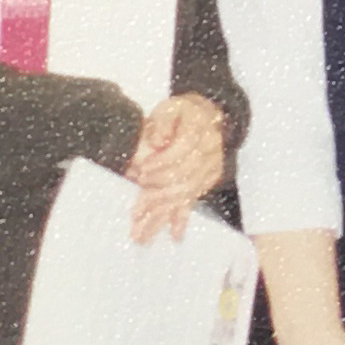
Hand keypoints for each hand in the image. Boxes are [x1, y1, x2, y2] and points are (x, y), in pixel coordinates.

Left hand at [126, 93, 227, 240]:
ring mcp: (208, 171)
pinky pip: (193, 201)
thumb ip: (162, 123)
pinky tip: (175, 235)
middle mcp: (208, 154)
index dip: (161, 164)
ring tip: (144, 233)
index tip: (141, 173)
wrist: (208, 116)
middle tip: (136, 214)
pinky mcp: (206, 182)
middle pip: (181, 179)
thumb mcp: (170, 109)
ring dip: (163, 215)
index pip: (181, 151)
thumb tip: (158, 141)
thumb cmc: (183, 114)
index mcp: (198, 132)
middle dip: (156, 197)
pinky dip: (183, 219)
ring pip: (183, 195)